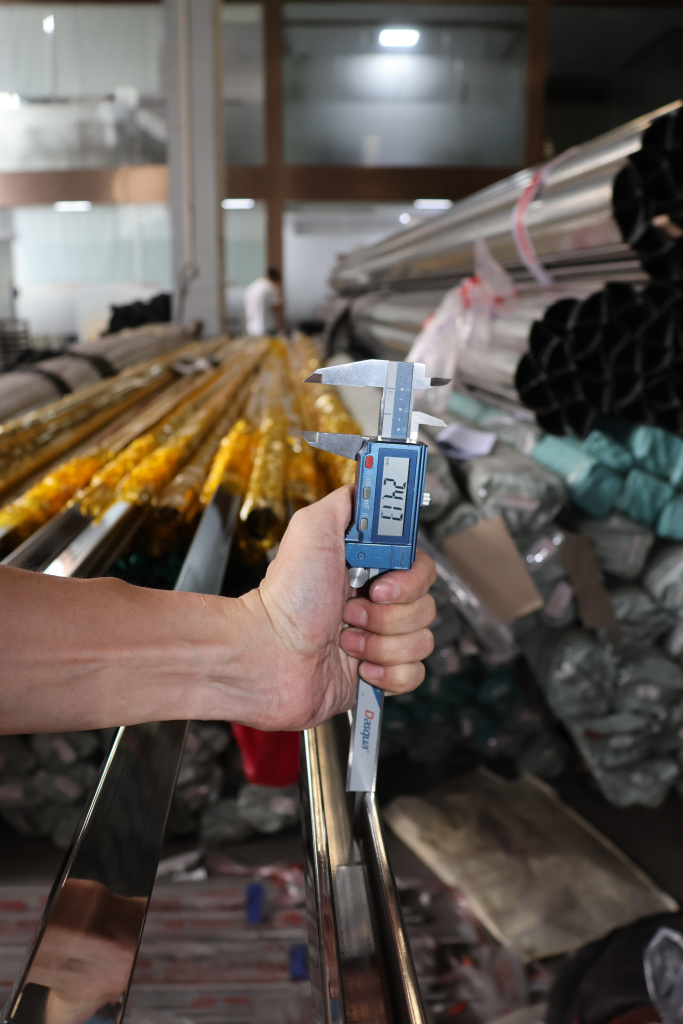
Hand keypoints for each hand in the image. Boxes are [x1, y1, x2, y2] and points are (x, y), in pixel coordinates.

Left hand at [237, 486, 435, 730]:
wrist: (270, 657)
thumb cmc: (285, 600)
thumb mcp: (310, 529)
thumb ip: (344, 502)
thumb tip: (368, 484)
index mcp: (369, 569)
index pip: (420, 565)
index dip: (409, 576)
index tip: (379, 582)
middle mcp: (377, 602)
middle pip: (426, 603)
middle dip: (389, 612)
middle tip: (352, 610)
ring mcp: (380, 639)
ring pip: (422, 639)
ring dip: (383, 642)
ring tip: (345, 638)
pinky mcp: (380, 673)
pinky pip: (414, 673)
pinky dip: (389, 671)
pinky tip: (359, 665)